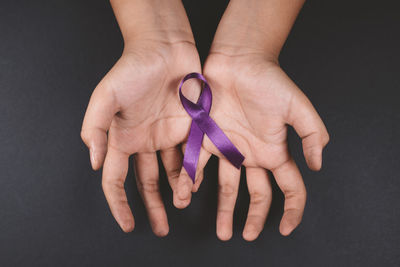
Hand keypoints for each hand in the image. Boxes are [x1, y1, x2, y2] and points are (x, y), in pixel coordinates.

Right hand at [81, 0, 202, 235]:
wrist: (165, 49)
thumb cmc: (133, 68)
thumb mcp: (106, 96)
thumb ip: (96, 129)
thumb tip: (97, 163)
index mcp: (122, 139)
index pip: (116, 180)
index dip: (119, 204)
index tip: (128, 224)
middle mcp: (143, 142)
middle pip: (146, 183)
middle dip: (152, 207)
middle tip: (160, 228)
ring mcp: (166, 137)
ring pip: (171, 174)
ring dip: (175, 192)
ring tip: (181, 205)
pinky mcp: (187, 129)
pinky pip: (190, 157)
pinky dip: (192, 172)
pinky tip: (195, 184)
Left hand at [175, 0, 328, 240]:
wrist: (238, 61)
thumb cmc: (269, 81)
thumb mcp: (298, 107)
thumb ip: (312, 135)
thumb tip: (317, 165)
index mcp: (275, 151)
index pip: (290, 187)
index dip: (292, 209)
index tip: (286, 229)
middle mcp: (252, 154)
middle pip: (257, 194)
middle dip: (254, 217)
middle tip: (247, 236)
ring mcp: (228, 148)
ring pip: (227, 186)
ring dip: (223, 209)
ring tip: (221, 231)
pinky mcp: (206, 137)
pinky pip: (198, 164)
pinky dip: (193, 180)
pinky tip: (187, 195)